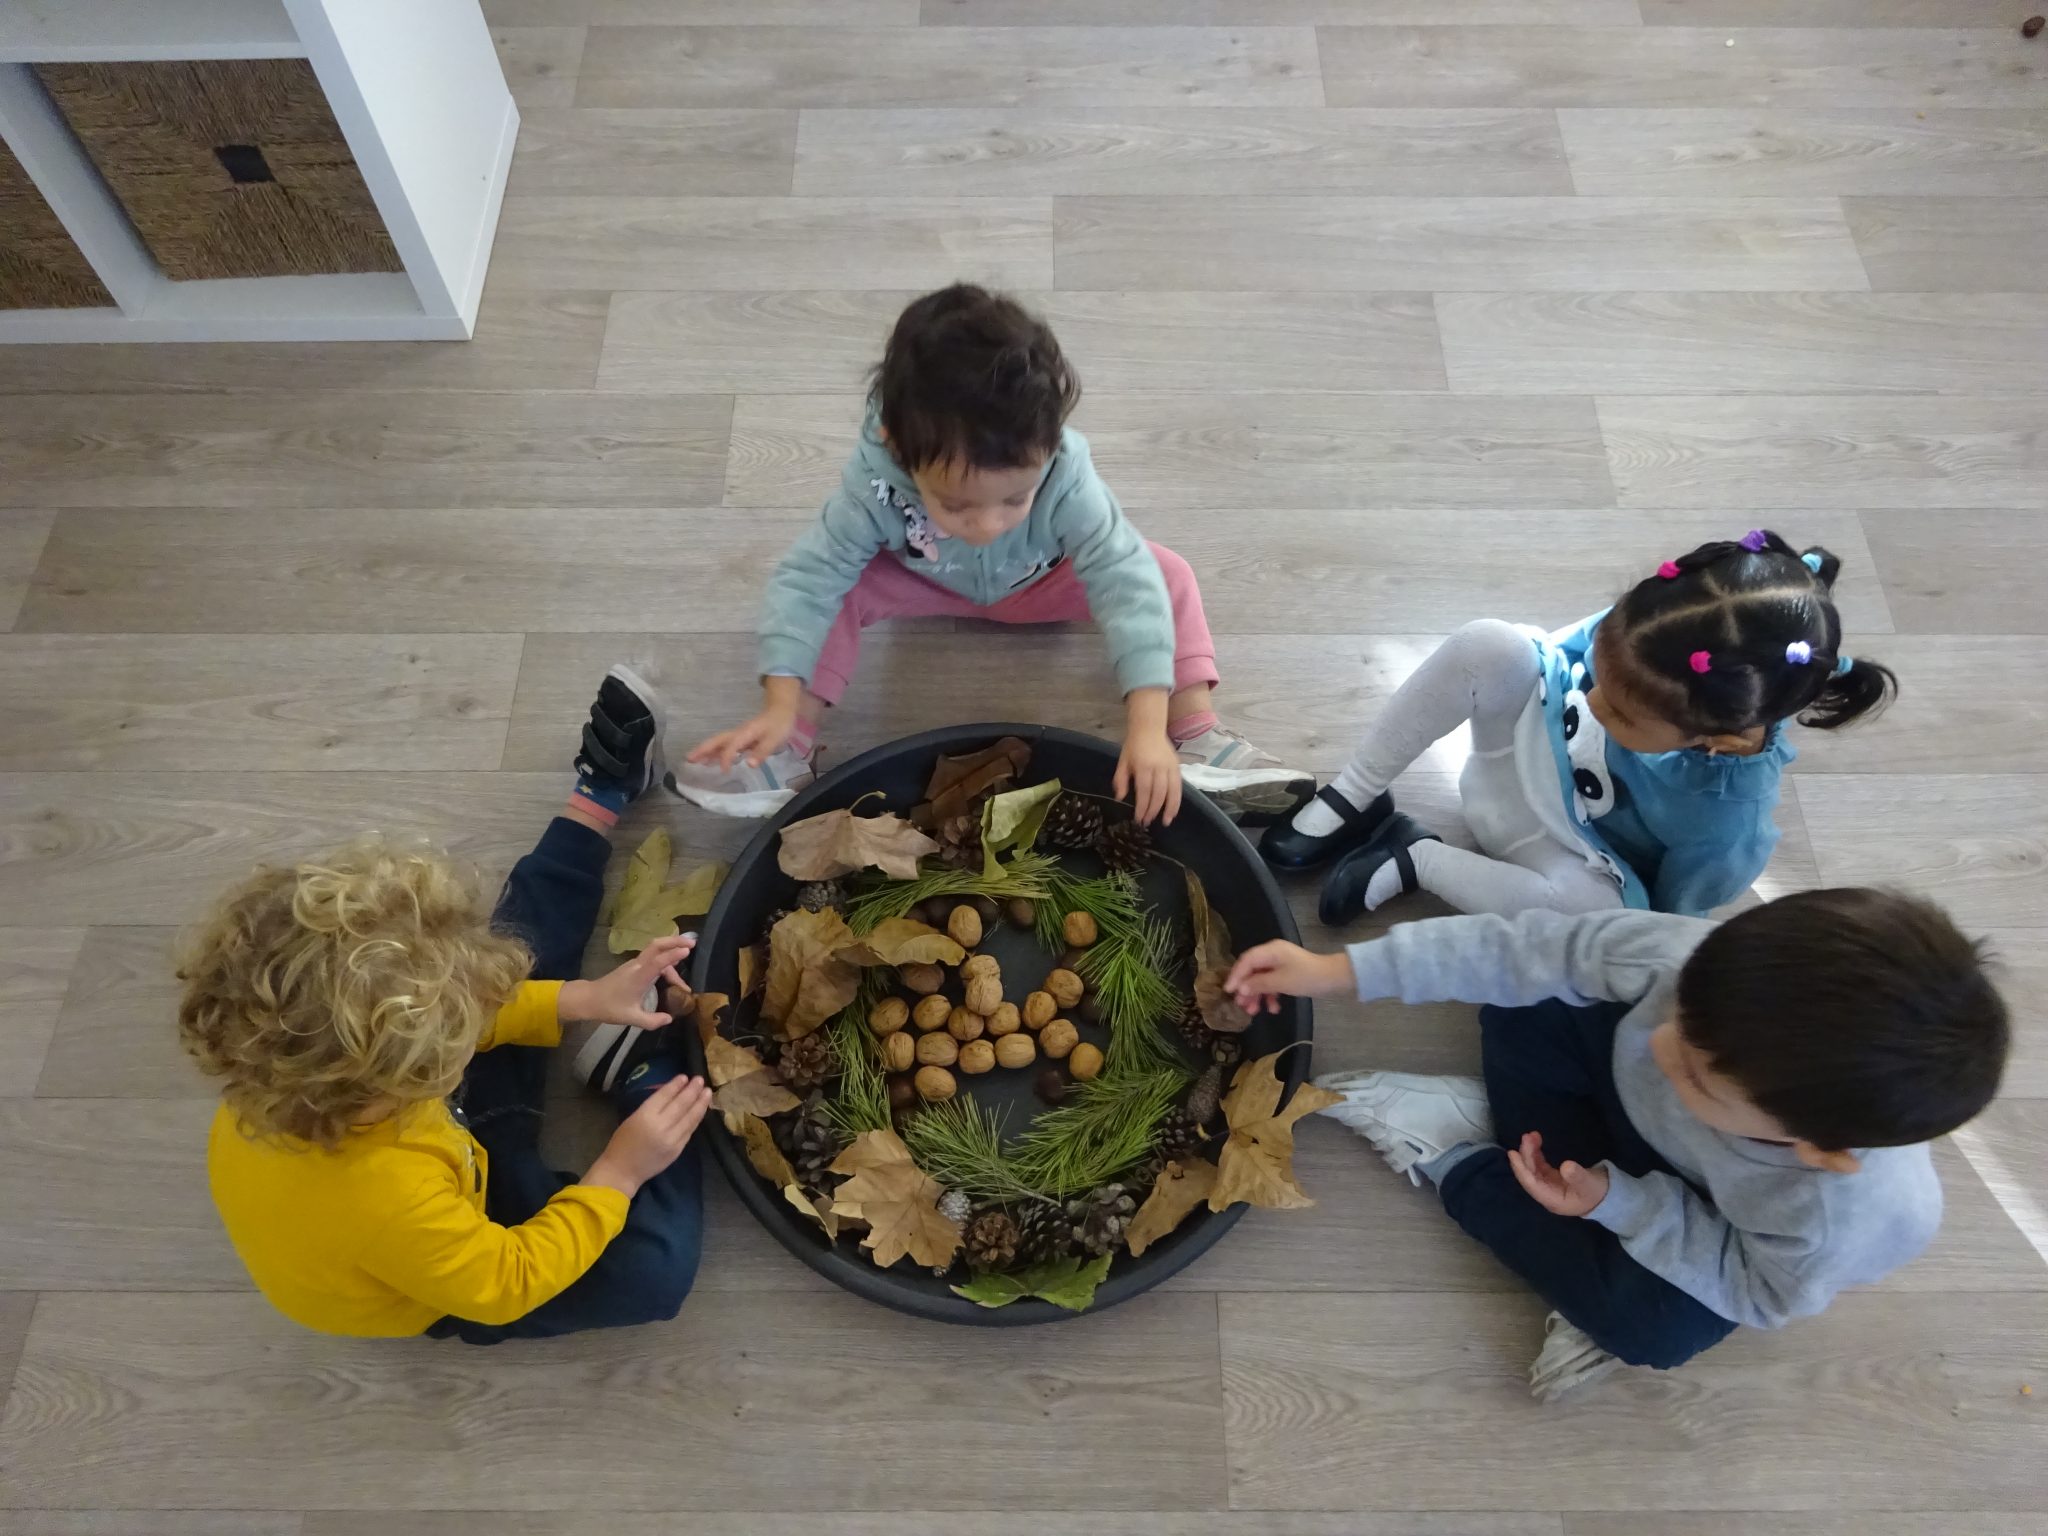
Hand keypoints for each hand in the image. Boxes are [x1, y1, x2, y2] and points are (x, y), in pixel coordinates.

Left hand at [561, 933, 692, 1026]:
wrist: (589, 999)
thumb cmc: (609, 1007)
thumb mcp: (631, 1018)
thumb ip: (652, 1020)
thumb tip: (670, 1019)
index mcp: (638, 977)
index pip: (658, 962)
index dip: (673, 956)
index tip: (687, 951)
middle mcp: (637, 966)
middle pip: (656, 946)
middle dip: (674, 941)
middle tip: (692, 943)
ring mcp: (635, 964)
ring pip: (655, 950)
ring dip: (670, 949)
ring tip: (686, 955)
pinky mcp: (633, 966)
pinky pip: (652, 956)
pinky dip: (664, 956)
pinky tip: (672, 965)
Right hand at [585, 1075, 711, 1196]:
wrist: (623, 1171)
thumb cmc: (622, 1143)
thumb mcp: (632, 1118)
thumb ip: (651, 1107)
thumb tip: (671, 1093)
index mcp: (645, 1116)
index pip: (665, 1096)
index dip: (676, 1085)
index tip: (685, 1076)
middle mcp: (661, 1126)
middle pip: (681, 1105)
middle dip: (692, 1091)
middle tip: (700, 1079)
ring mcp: (672, 1139)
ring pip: (690, 1118)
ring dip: (700, 1104)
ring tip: (707, 1092)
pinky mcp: (678, 1150)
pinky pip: (690, 1130)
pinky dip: (696, 1119)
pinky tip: (701, 1110)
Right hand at [688, 706, 795, 771]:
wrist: (781, 710)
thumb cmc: (779, 724)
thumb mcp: (775, 739)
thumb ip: (762, 751)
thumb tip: (749, 764)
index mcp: (745, 733)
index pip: (732, 746)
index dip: (726, 758)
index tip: (723, 771)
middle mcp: (738, 733)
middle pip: (717, 741)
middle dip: (703, 749)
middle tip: (688, 759)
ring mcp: (738, 735)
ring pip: (718, 743)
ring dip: (705, 751)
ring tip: (692, 761)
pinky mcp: (740, 738)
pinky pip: (724, 745)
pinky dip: (714, 752)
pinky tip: (709, 760)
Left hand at [1115, 727, 1182, 826]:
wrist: (1149, 729)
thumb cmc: (1133, 746)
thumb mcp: (1122, 762)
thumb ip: (1120, 780)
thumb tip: (1120, 798)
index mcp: (1143, 766)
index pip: (1144, 791)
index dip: (1142, 807)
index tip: (1138, 818)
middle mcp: (1159, 767)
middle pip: (1158, 793)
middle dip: (1153, 810)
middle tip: (1147, 822)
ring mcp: (1170, 767)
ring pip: (1172, 792)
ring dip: (1169, 809)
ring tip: (1165, 822)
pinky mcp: (1177, 767)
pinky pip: (1179, 787)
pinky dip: (1177, 800)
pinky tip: (1174, 810)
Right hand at [1224, 940, 1353, 1013]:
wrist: (1335, 979)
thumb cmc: (1307, 977)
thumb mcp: (1281, 982)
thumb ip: (1259, 984)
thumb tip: (1241, 988)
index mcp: (1270, 950)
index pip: (1246, 961)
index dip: (1235, 976)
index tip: (1228, 991)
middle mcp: (1273, 954)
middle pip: (1252, 970)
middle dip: (1246, 988)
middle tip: (1241, 1005)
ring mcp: (1281, 964)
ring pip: (1261, 979)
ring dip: (1257, 995)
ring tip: (1255, 1011)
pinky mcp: (1287, 973)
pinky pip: (1272, 983)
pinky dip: (1270, 995)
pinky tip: (1273, 1008)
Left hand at [1506, 1131, 1609, 1217]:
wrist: (1607, 1197)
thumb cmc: (1597, 1192)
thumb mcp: (1590, 1184)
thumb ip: (1578, 1176)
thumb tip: (1566, 1166)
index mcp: (1552, 1200)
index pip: (1531, 1184)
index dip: (1521, 1169)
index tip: (1512, 1153)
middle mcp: (1547, 1194)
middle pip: (1530, 1174)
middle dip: (1526, 1155)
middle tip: (1527, 1136)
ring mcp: (1549, 1186)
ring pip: (1534, 1169)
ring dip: (1530, 1153)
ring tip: (1532, 1135)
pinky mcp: (1553, 1179)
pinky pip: (1539, 1166)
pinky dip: (1536, 1154)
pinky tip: (1536, 1143)